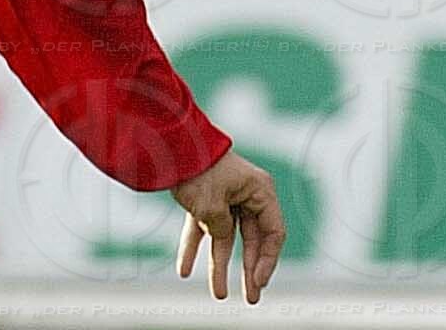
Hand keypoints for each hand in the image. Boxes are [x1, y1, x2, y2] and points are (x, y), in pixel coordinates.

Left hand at [171, 149, 284, 304]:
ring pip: (225, 238)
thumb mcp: (213, 208)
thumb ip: (222, 230)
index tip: (258, 282)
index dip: (267, 261)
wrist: (171, 146)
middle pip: (251, 240)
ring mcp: (225, 198)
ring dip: (219, 265)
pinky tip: (184, 271)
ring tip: (219, 294)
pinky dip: (193, 248)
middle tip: (250, 298)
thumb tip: (222, 240)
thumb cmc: (199, 171)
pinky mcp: (203, 200)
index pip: (274, 233)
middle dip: (249, 270)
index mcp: (260, 192)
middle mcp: (246, 195)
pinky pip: (201, 229)